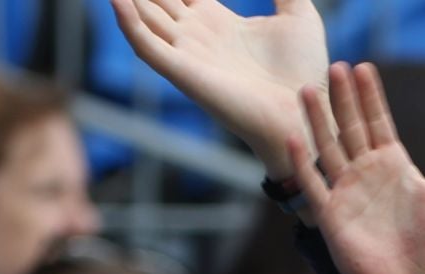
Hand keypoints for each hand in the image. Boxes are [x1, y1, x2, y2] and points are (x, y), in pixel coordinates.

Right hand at [109, 0, 328, 177]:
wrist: (306, 111)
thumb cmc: (306, 71)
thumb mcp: (298, 16)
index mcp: (217, 21)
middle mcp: (195, 35)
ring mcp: (186, 53)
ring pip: (143, 15)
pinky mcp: (183, 73)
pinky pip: (145, 45)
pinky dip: (128, 22)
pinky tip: (117, 0)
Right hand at [290, 62, 424, 273]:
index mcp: (392, 164)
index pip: (378, 121)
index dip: (371, 96)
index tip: (363, 67)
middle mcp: (366, 172)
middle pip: (350, 127)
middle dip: (343, 98)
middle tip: (335, 66)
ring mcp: (346, 191)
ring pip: (328, 147)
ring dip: (318, 120)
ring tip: (308, 90)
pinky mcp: (331, 213)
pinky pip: (313, 184)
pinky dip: (302, 164)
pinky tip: (293, 138)